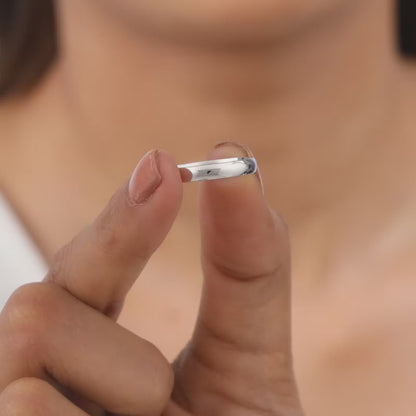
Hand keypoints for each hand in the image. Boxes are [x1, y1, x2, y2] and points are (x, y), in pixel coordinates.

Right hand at [0, 143, 303, 415]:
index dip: (124, 216)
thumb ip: (245, 270)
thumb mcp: (249, 366)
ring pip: (27, 344)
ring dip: (118, 387)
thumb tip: (234, 167)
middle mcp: (34, 383)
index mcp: (94, 357)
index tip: (165, 164)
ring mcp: (15, 406)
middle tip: (172, 284)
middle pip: (38, 297)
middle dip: (110, 265)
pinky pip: (26, 404)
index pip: (88, 270)